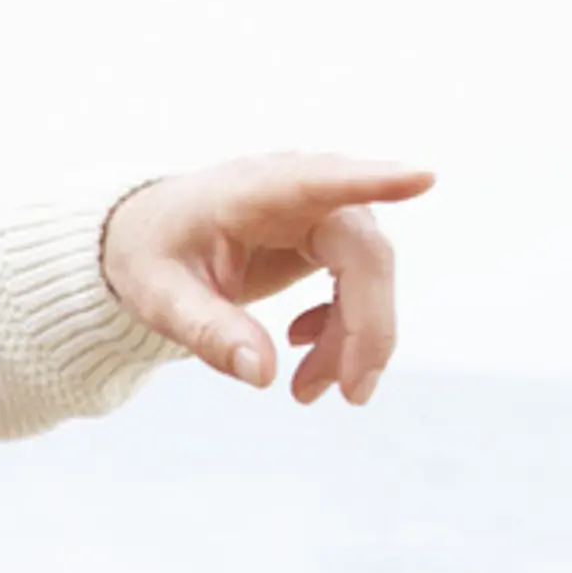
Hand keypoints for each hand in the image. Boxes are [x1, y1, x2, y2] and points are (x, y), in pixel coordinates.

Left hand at [101, 153, 434, 404]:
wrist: (148, 236)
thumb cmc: (151, 253)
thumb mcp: (159, 296)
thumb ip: (207, 330)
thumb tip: (263, 373)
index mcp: (253, 189)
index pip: (321, 180)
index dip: (374, 180)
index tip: (423, 177)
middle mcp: (299, 190)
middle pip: (363, 256)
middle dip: (366, 328)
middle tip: (351, 394)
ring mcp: (321, 211)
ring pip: (368, 277)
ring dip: (352, 339)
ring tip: (307, 391)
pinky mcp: (328, 236)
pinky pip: (359, 284)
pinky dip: (342, 327)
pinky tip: (302, 347)